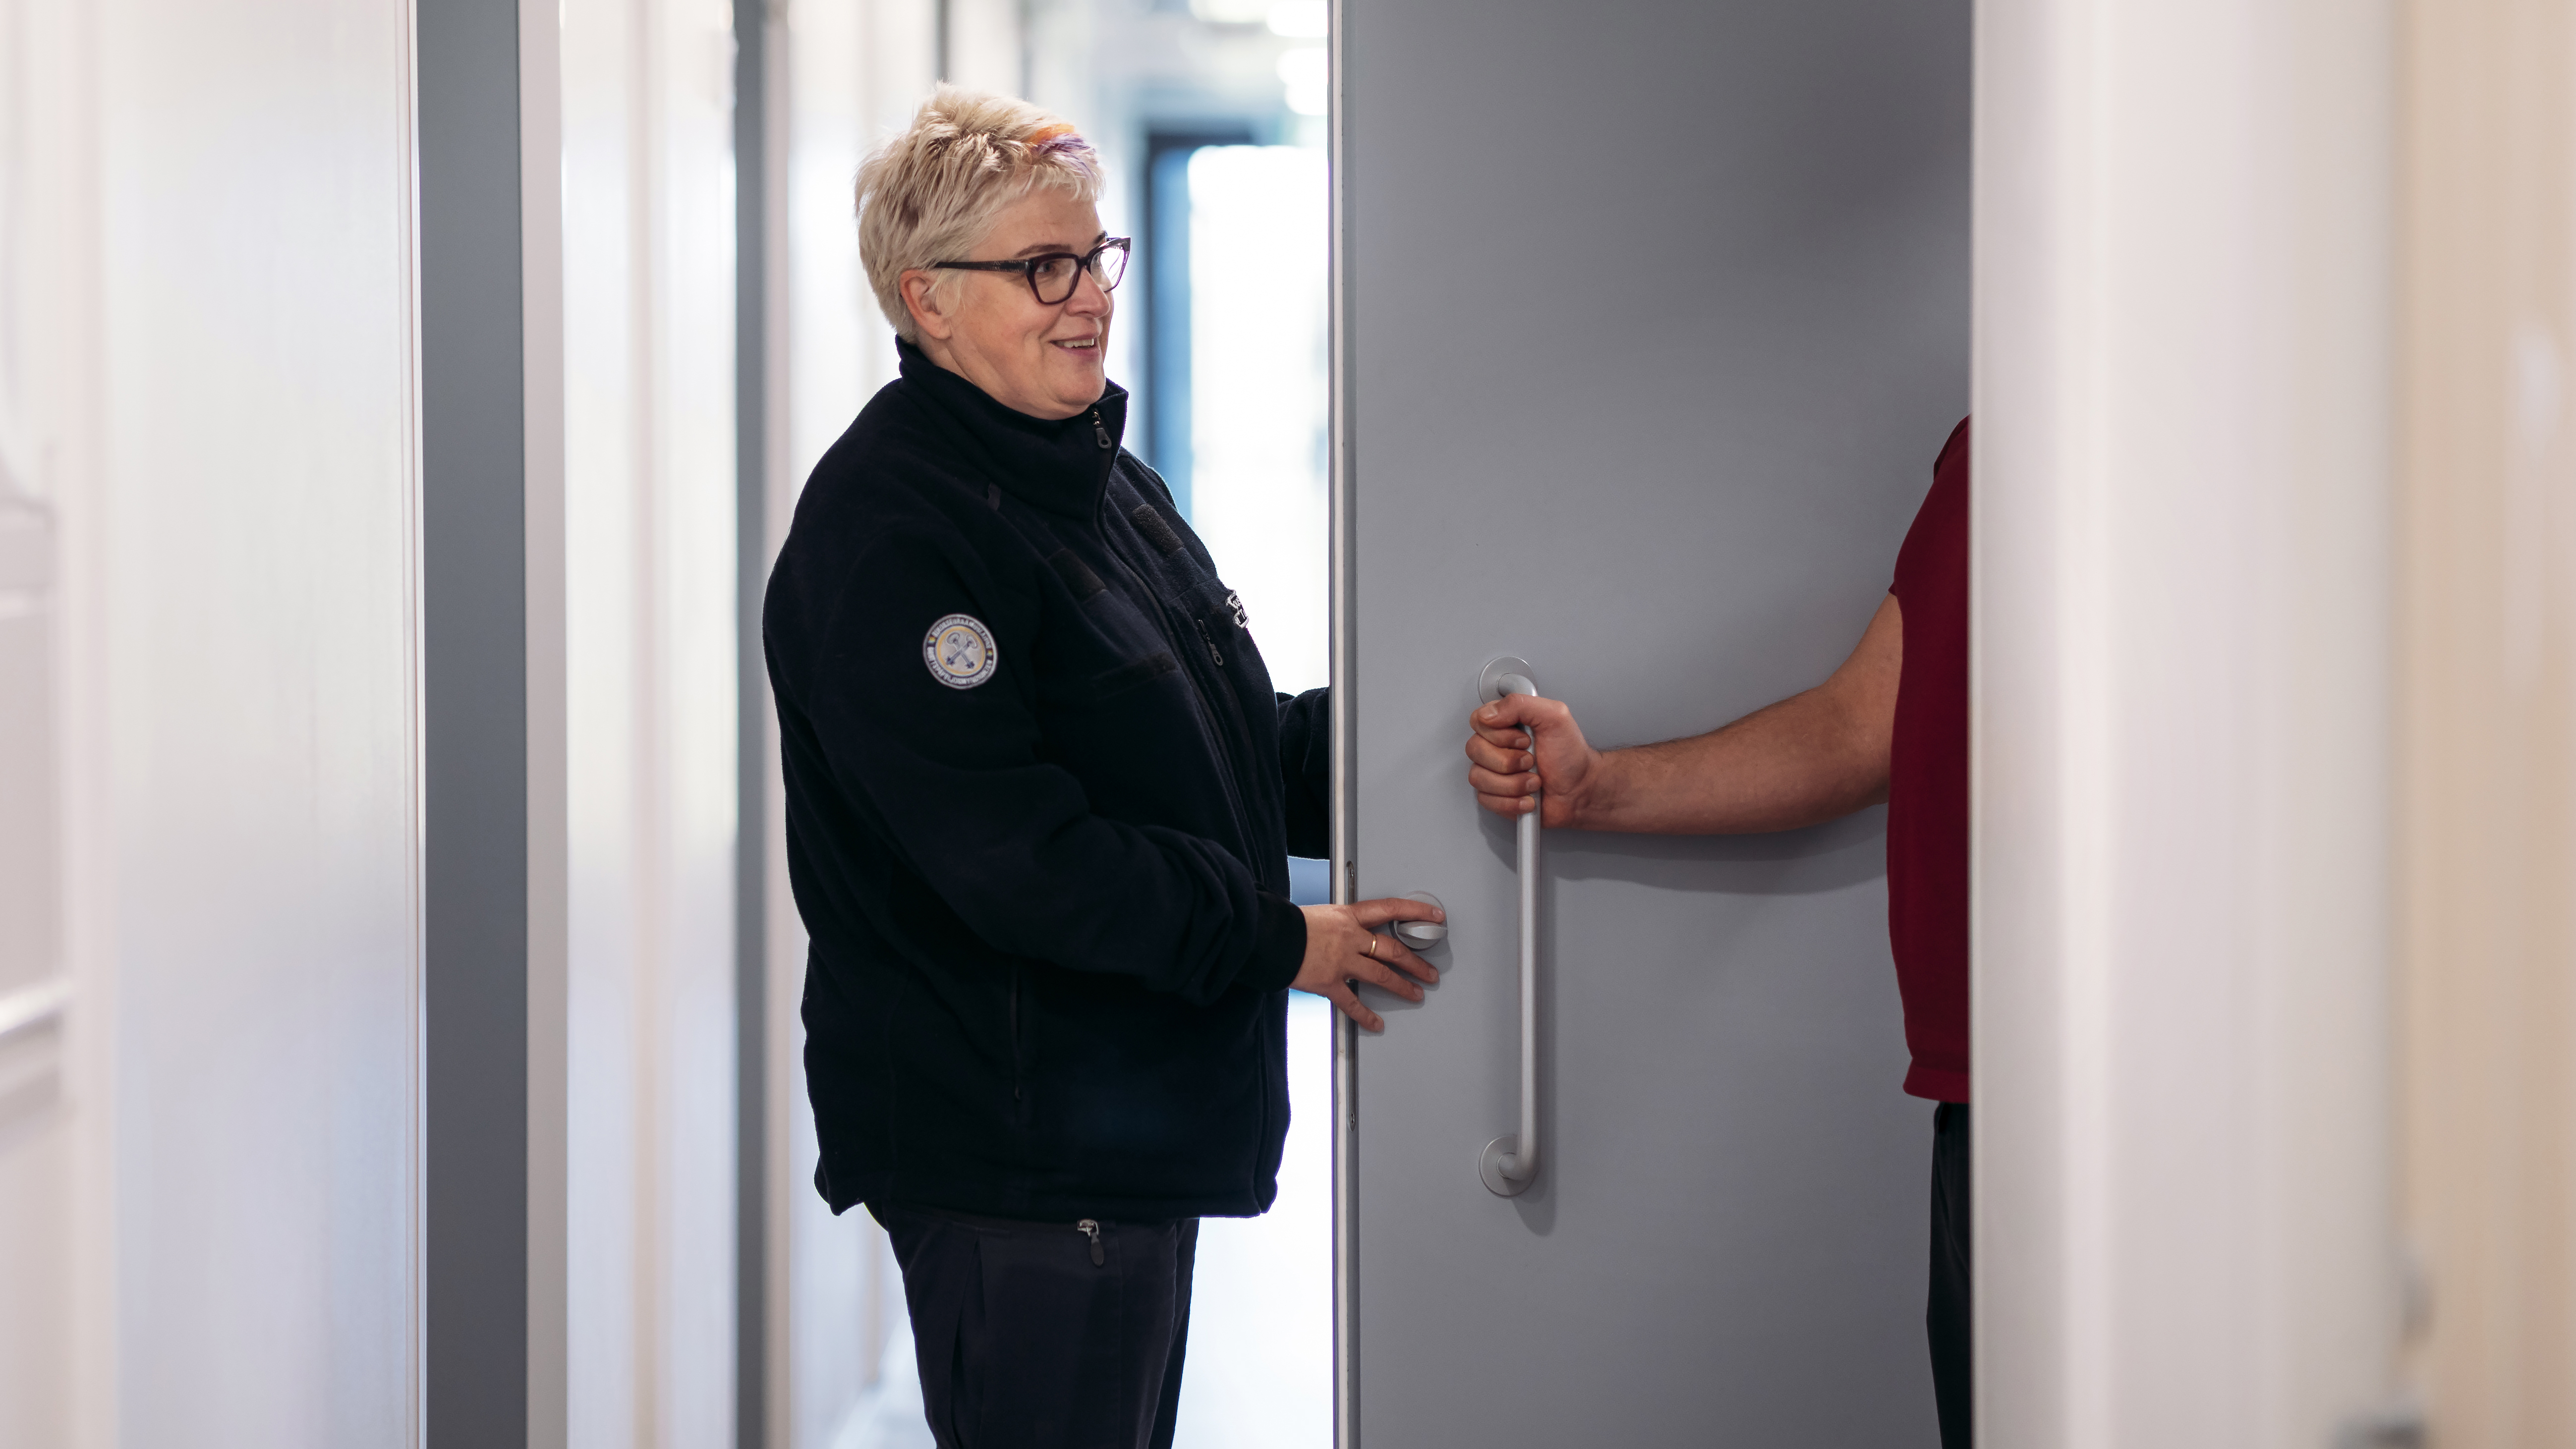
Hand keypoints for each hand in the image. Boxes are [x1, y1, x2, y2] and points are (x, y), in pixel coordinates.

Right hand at [1293, 897, 1444, 1031]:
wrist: (1268, 936)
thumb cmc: (1288, 924)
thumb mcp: (1320, 914)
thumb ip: (1339, 925)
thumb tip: (1348, 933)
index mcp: (1349, 916)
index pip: (1390, 909)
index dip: (1416, 911)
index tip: (1434, 915)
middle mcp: (1350, 937)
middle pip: (1393, 949)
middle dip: (1415, 962)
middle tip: (1430, 972)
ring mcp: (1342, 961)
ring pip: (1381, 975)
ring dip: (1402, 986)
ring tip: (1416, 994)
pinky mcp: (1329, 982)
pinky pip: (1352, 1002)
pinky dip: (1366, 1016)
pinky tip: (1377, 1024)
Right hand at [1464, 693, 1600, 827]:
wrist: (1581, 791)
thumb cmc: (1570, 756)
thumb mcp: (1554, 717)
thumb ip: (1520, 704)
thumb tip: (1489, 713)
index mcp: (1506, 724)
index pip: (1478, 721)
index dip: (1500, 734)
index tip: (1526, 740)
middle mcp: (1496, 746)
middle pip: (1474, 750)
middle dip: (1509, 761)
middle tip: (1531, 761)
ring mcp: (1494, 772)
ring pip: (1478, 777)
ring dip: (1514, 784)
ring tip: (1533, 781)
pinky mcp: (1495, 796)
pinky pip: (1486, 799)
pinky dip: (1512, 802)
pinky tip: (1528, 797)